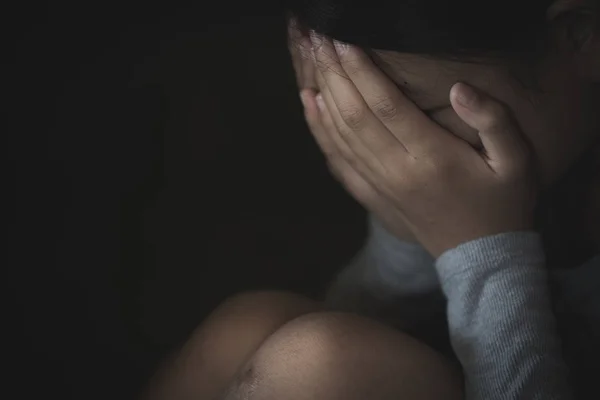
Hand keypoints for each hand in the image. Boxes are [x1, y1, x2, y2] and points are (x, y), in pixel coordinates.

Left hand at [307, 33, 539, 257]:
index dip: (362, 71)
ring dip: (324, 94)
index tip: (344, 40)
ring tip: (311, 58)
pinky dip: (320, 132)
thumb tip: (460, 88)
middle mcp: (398, 171)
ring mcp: (380, 185)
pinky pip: (337, 161)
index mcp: (432, 158)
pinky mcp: (372, 195)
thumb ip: (493, 120)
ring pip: (341, 135)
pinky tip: (310, 105)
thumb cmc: (503, 204)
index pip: (386, 106)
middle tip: (319, 38)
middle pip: (355, 116)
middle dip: (334, 73)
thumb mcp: (517, 161)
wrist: (480, 257)